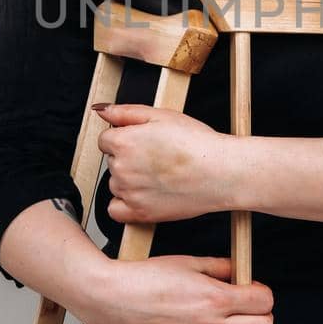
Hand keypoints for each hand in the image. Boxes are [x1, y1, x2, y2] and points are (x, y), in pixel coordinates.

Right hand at [83, 251, 273, 323]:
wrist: (115, 298)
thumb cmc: (147, 278)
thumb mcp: (189, 262)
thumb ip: (221, 266)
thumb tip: (240, 272)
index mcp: (216, 297)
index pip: (263, 300)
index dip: (264, 293)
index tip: (255, 291)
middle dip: (265, 317)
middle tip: (254, 311)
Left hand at [94, 103, 238, 223]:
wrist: (221, 172)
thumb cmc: (197, 143)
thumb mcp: (161, 115)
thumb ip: (125, 112)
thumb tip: (101, 110)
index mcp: (123, 142)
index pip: (106, 140)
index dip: (125, 138)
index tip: (143, 142)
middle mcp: (121, 168)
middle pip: (112, 162)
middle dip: (128, 158)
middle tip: (157, 157)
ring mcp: (129, 193)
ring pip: (116, 184)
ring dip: (130, 180)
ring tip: (159, 175)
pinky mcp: (139, 213)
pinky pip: (115, 210)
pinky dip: (125, 204)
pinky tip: (144, 195)